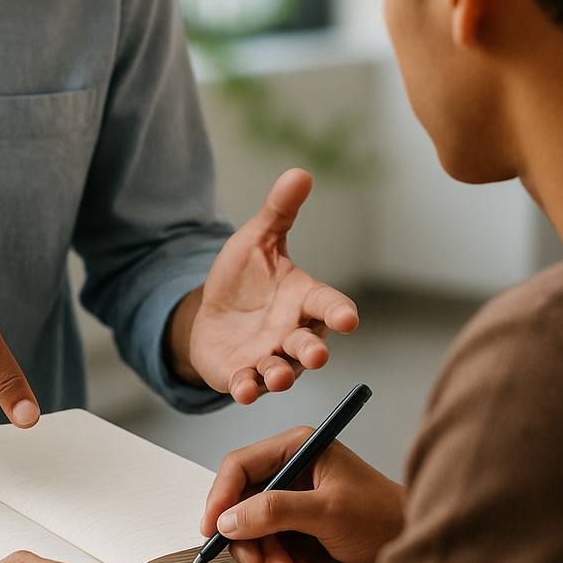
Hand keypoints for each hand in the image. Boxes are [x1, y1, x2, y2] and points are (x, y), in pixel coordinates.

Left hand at [176, 169, 358, 402]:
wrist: (213, 313)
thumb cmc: (246, 278)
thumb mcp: (257, 240)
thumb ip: (279, 212)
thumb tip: (299, 173)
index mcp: (303, 299)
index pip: (329, 305)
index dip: (339, 313)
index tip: (348, 319)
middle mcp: (293, 333)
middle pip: (309, 345)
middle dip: (312, 351)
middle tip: (316, 355)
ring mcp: (269, 358)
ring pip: (282, 372)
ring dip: (280, 376)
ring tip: (275, 376)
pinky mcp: (243, 375)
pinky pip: (249, 386)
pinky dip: (247, 389)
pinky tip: (242, 390)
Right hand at [201, 427, 404, 562]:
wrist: (412, 547)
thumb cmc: (382, 517)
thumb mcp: (328, 511)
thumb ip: (276, 511)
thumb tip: (228, 519)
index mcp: (296, 448)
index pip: (240, 465)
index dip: (221, 496)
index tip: (212, 529)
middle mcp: (290, 471)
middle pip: (240, 501)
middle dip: (246, 537)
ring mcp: (293, 502)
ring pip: (252, 530)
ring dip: (266, 557)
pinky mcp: (298, 529)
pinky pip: (270, 548)